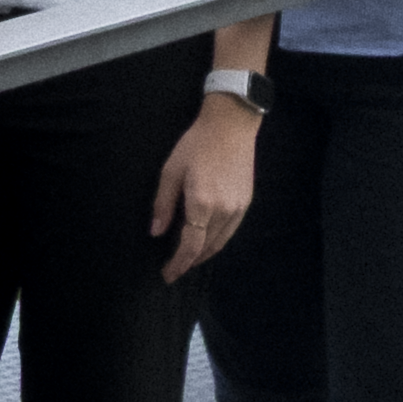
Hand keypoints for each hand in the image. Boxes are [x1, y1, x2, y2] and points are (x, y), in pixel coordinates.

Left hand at [149, 95, 261, 282]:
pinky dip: (217, 242)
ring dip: (203, 255)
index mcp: (202, 204)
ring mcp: (238, 208)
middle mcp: (223, 211)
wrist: (231, 126)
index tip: (167, 274)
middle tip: (173, 270)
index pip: (190, 246)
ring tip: (188, 261)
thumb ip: (163, 204)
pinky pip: (230, 231)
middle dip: (189, 263)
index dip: (178, 263)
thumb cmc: (196, 145)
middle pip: (206, 248)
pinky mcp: (246, 203)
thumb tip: (156, 232)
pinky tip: (206, 241)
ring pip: (220, 243)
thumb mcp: (171, 171)